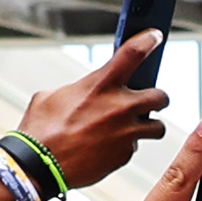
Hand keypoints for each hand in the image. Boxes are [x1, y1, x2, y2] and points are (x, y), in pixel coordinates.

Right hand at [10, 31, 167, 196]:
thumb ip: (80, 89)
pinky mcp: (126, 154)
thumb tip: (89, 91)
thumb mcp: (54, 95)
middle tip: (145, 101)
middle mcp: (120, 107)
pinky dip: (126, 145)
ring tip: (131, 126)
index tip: (155, 36)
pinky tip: (108, 145)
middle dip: (155, 98)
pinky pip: (135, 146)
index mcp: (101, 84)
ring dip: (148, 125)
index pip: (133, 53)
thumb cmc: (42, 128)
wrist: (40, 164)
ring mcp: (127, 133)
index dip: (148, 41)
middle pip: (161, 96)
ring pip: (158, 126)